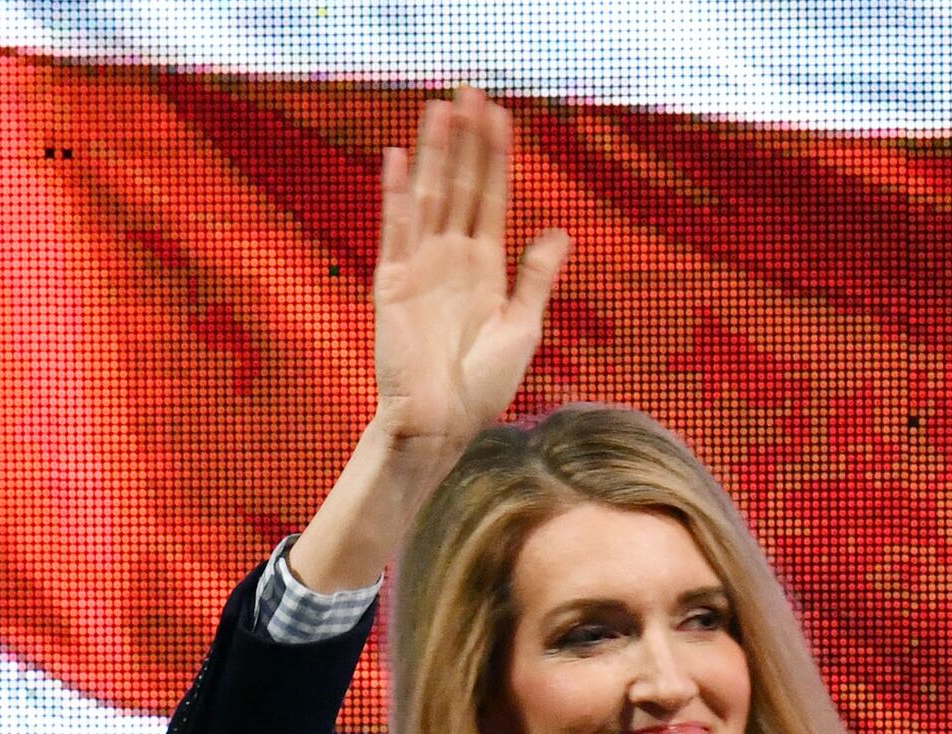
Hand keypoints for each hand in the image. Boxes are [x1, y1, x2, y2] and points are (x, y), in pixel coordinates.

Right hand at [293, 88, 571, 592]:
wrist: (445, 425)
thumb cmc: (484, 387)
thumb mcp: (523, 326)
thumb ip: (537, 276)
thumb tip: (559, 232)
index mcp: (485, 267)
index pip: (491, 197)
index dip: (496, 156)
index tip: (502, 114)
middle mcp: (452, 258)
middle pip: (460, 185)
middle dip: (465, 140)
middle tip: (470, 91)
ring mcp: (420, 267)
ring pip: (429, 196)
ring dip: (434, 153)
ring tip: (440, 108)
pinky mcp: (392, 284)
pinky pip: (395, 231)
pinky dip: (396, 195)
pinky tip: (398, 159)